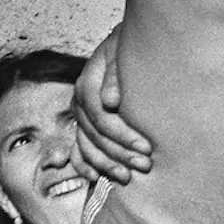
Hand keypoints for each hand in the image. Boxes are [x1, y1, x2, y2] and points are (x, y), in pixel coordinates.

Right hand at [72, 28, 153, 182]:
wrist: (123, 46)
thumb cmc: (128, 50)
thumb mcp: (122, 53)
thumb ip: (115, 75)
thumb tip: (110, 102)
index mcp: (87, 84)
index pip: (101, 117)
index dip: (122, 135)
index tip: (146, 147)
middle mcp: (78, 102)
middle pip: (96, 135)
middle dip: (120, 153)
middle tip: (145, 165)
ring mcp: (79, 116)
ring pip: (87, 146)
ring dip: (106, 164)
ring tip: (128, 177)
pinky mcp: (82, 126)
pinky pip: (77, 150)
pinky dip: (84, 165)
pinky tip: (96, 177)